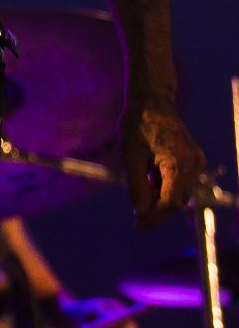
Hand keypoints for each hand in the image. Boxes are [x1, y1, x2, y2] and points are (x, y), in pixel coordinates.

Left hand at [122, 101, 202, 227]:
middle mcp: (194, 164)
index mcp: (179, 162)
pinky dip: (166, 186)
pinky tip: (149, 176)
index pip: (170, 202)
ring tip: (140, 183)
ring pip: (180, 193)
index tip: (138, 227)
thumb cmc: (137, 123)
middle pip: (177, 200)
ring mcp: (197, 161)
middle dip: (156, 211)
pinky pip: (181, 182)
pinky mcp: (194, 159)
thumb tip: (140, 212)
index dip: (154, 218)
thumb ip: (136, 185)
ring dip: (160, 198)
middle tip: (136, 220)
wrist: (152, 99)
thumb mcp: (129, 154)